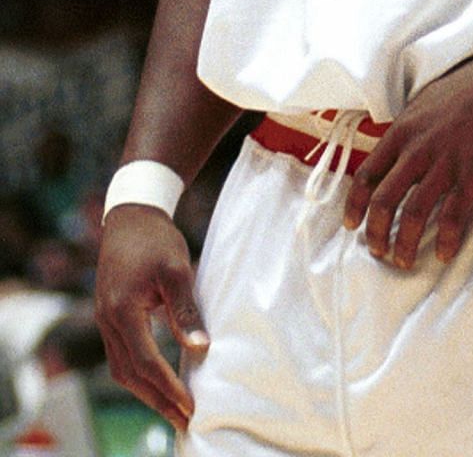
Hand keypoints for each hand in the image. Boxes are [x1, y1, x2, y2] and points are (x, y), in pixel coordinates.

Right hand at [96, 206, 208, 430]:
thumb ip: (186, 310)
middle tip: (186, 422)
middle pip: (130, 376)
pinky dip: (142, 374)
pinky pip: (123, 356)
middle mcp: (108, 323)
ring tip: (175, 410)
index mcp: (122, 313)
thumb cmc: (156, 240)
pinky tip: (161, 381)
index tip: (191, 408)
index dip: (169, 388)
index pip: (146, 364)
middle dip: (157, 401)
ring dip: (148, 392)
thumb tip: (200, 349)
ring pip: (123, 369)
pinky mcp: (111, 318)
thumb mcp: (177, 271)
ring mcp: (106, 322)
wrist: (132, 216)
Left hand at [343, 52, 472, 268]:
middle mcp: (417, 150)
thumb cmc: (467, 90)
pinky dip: (447, 239)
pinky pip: (454, 216)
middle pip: (383, 202)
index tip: (352, 225)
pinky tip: (444, 253)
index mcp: (401, 133)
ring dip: (404, 243)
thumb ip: (405, 130)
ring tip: (404, 260)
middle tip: (377, 251)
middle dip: (376, 233)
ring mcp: (445, 163)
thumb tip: (390, 150)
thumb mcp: (423, 103)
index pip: (365, 176)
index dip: (354, 206)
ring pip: (414, 214)